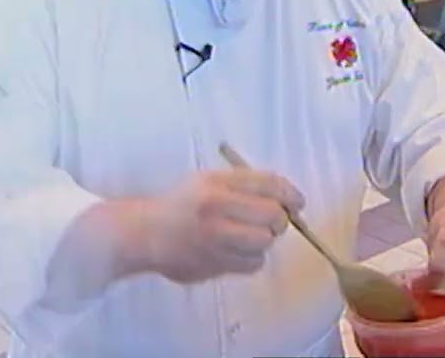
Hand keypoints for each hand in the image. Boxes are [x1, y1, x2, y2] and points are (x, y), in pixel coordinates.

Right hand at [133, 168, 305, 282]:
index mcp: (218, 183)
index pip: (269, 183)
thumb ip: (247, 185)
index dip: (290, 193)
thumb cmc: (183, 204)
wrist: (146, 233)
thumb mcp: (211, 181)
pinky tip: (236, 251)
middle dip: (278, 220)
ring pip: (264, 242)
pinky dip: (251, 259)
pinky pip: (252, 264)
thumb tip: (289, 198)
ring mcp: (215, 238)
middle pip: (273, 215)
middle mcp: (217, 208)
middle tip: (270, 222)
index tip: (297, 202)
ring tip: (248, 236)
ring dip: (264, 240)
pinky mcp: (213, 263)